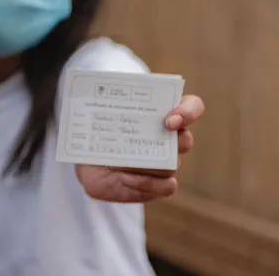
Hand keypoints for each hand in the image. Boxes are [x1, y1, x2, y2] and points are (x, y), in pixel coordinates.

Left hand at [77, 94, 204, 201]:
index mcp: (162, 114)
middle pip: (185, 140)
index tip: (170, 119)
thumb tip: (98, 91)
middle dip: (169, 142)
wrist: (87, 163)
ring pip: (172, 165)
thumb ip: (102, 103)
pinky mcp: (158, 185)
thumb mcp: (95, 115)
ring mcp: (165, 163)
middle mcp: (169, 139)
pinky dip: (147, 183)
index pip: (191, 106)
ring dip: (148, 164)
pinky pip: (167, 187)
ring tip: (120, 163)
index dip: (188, 111)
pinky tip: (125, 178)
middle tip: (142, 143)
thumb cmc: (96, 133)